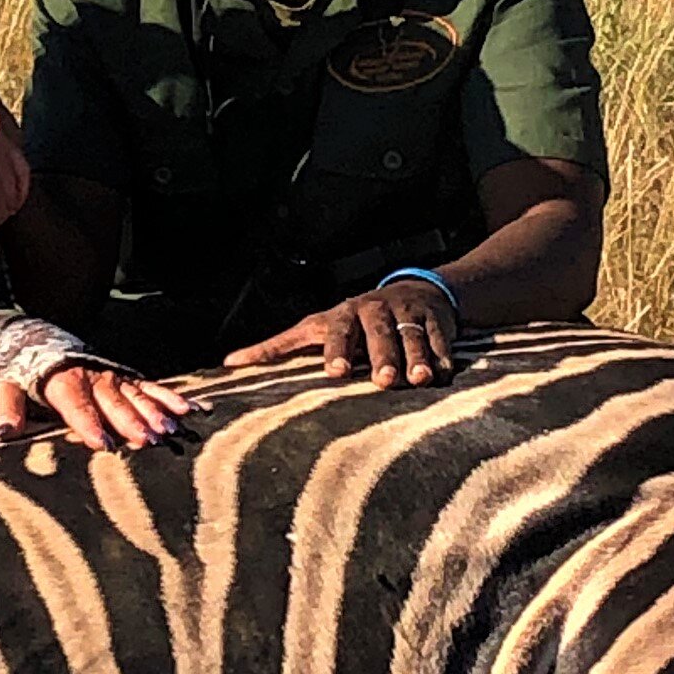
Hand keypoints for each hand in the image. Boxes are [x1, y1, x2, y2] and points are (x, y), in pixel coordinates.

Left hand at [0, 361, 185, 453]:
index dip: (89, 423)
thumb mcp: (6, 387)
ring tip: (169, 429)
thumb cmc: (21, 374)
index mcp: (61, 380)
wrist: (36, 341)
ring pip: (135, 393)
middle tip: (147, 440)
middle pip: (112, 400)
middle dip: (130, 420)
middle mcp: (91, 376)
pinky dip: (169, 396)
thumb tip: (5, 432)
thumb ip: (7, 408)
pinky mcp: (124, 377)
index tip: (102, 444)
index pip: (76, 404)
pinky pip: (149, 386)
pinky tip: (187, 409)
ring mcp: (111, 375)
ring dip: (154, 411)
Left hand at [225, 277, 458, 389]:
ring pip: (411, 336)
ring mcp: (407, 314)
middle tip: (383, 382)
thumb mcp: (315, 327)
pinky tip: (444, 374)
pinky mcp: (435, 320)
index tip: (336, 372)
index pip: (337, 331)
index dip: (337, 350)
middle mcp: (374, 311)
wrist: (412, 291)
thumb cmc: (351, 322)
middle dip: (381, 356)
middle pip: (378, 334)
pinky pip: (440, 338)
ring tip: (420, 380)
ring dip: (416, 358)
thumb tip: (228, 363)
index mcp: (342, 316)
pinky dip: (443, 355)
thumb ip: (276, 347)